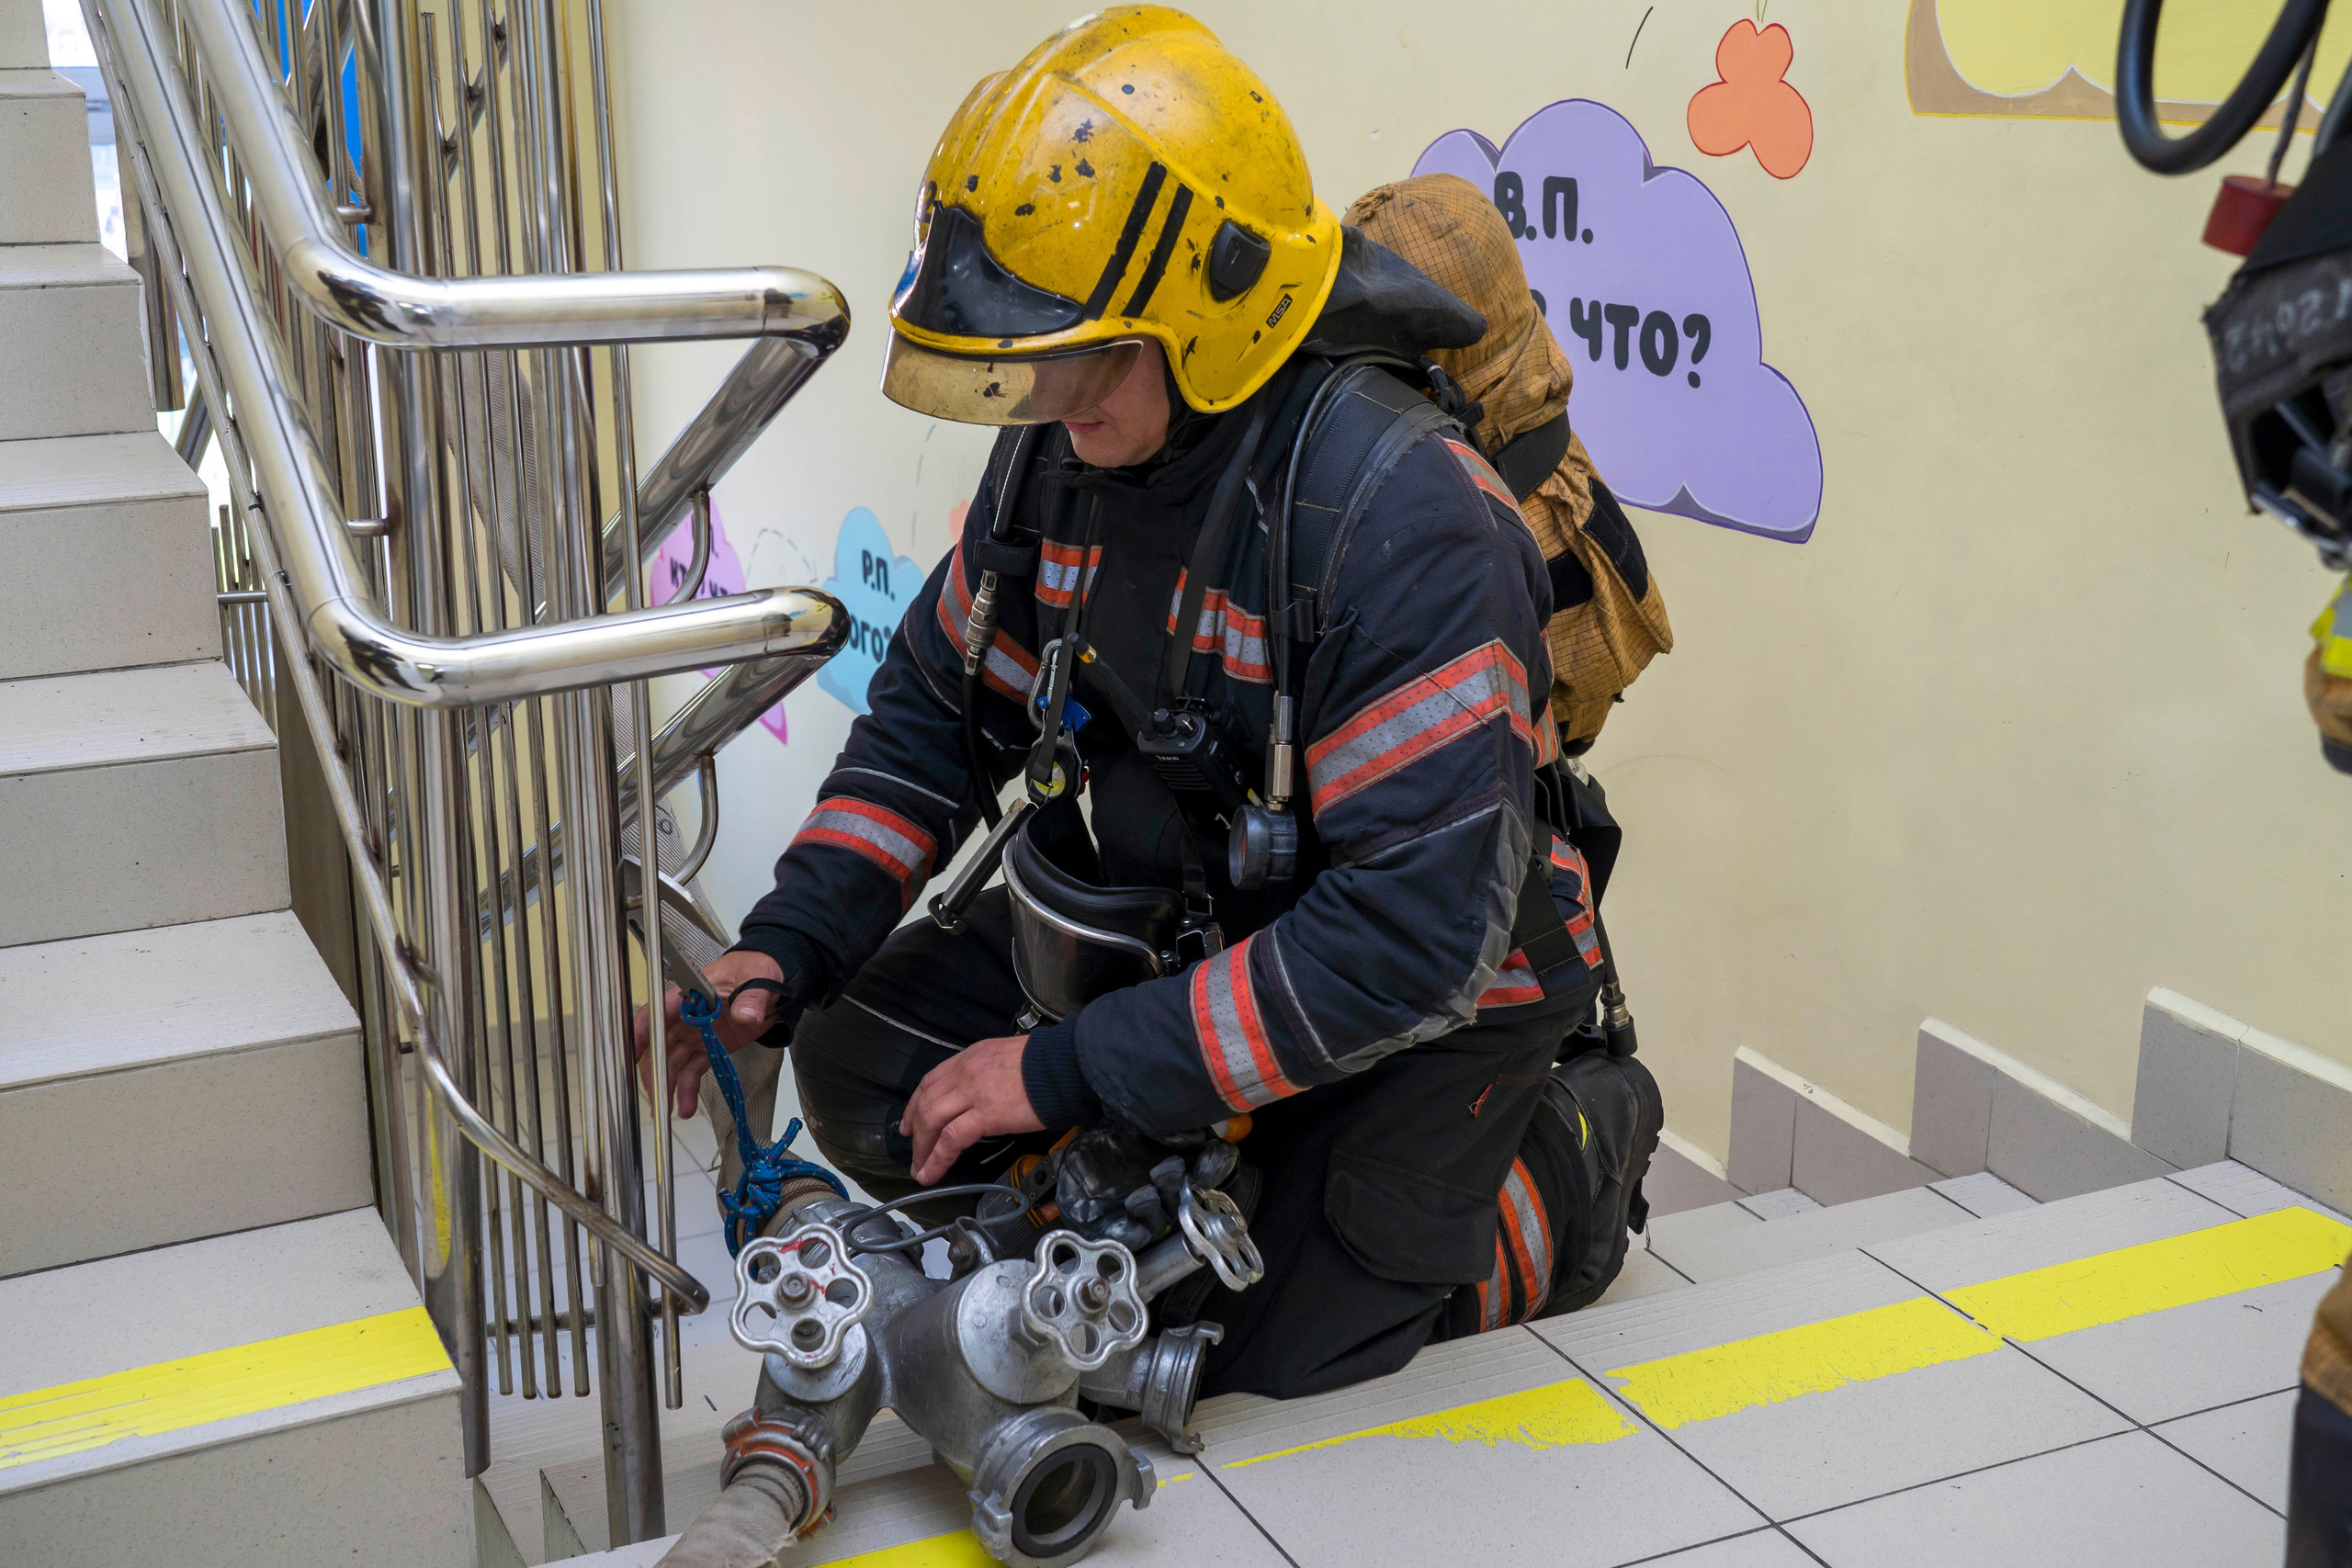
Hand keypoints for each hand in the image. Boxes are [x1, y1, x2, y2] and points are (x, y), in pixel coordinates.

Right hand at [632, 949, 787, 1119]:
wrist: (772, 980)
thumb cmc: (755, 970)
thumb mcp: (756, 979)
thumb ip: (751, 998)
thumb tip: (746, 1015)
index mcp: (691, 995)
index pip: (658, 1012)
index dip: (642, 1032)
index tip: (633, 1054)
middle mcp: (686, 1016)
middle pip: (660, 1044)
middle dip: (654, 1070)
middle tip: (656, 1094)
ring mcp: (696, 1033)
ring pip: (674, 1062)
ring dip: (670, 1086)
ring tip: (670, 1110)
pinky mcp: (709, 1047)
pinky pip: (693, 1069)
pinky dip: (688, 1088)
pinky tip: (685, 1107)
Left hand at [900, 1035, 1044, 1184]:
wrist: (1066, 1066)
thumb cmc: (1047, 1064)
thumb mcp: (1006, 1058)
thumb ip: (986, 1073)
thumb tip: (979, 1096)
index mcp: (971, 1057)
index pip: (931, 1080)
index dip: (914, 1104)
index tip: (909, 1122)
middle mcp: (966, 1071)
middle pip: (926, 1102)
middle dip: (914, 1130)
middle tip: (912, 1151)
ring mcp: (974, 1091)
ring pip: (932, 1120)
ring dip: (922, 1148)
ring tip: (919, 1169)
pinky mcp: (987, 1114)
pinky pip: (952, 1139)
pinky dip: (937, 1158)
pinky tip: (931, 1172)